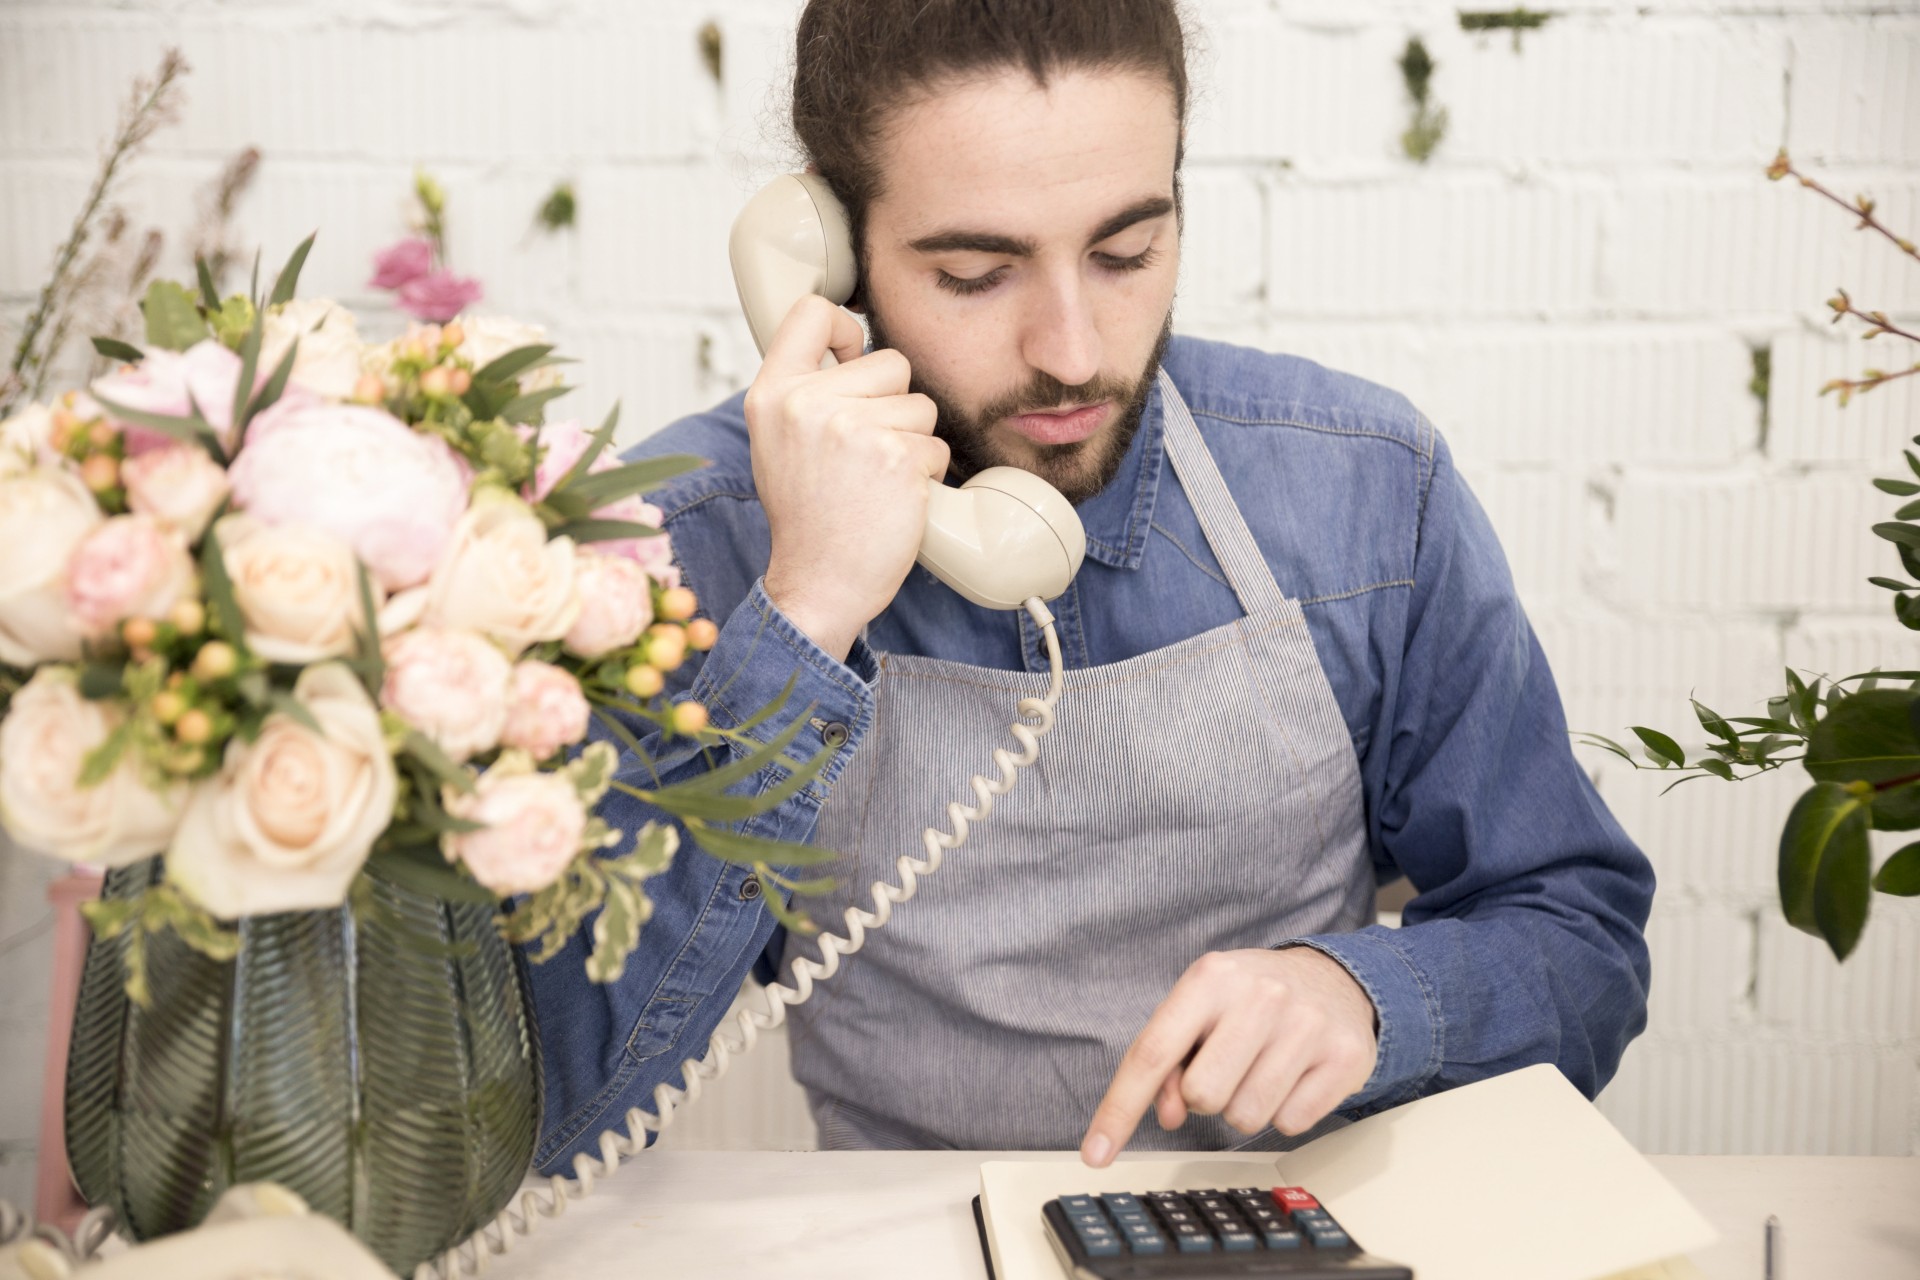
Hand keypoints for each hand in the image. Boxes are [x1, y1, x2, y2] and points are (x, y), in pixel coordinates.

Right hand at [744, 294, 947, 660]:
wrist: (819, 584)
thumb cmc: (807, 518)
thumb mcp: (777, 442)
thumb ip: (804, 391)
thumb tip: (849, 341)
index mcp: (772, 394)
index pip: (813, 312)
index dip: (844, 330)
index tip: (851, 357)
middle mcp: (807, 403)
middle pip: (891, 362)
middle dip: (893, 404)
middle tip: (863, 453)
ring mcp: (854, 428)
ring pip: (921, 406)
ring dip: (913, 443)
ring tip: (877, 479)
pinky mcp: (897, 456)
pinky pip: (936, 445)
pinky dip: (927, 474)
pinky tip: (894, 498)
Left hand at [1080, 947, 1377, 1166]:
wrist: (1333, 981)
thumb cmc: (1250, 1001)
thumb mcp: (1201, 1012)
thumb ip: (1170, 1060)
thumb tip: (1168, 1114)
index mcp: (1210, 978)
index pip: (1152, 1053)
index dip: (1119, 1109)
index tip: (1096, 1153)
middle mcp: (1260, 994)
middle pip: (1202, 1095)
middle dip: (1206, 1098)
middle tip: (1227, 1069)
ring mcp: (1306, 1024)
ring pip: (1246, 1118)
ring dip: (1245, 1107)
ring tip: (1260, 1070)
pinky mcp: (1344, 1057)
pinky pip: (1291, 1124)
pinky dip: (1284, 1113)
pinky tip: (1293, 1077)